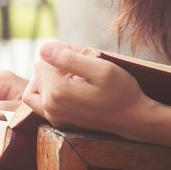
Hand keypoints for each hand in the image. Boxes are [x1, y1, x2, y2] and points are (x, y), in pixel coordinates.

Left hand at [22, 41, 151, 135]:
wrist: (133, 118)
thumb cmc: (121, 91)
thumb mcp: (101, 68)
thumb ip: (69, 57)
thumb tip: (42, 48)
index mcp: (58, 92)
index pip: (46, 57)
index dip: (65, 51)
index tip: (84, 58)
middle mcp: (50, 107)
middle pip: (39, 69)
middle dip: (57, 62)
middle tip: (83, 66)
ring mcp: (53, 116)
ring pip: (37, 83)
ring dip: (50, 75)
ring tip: (72, 74)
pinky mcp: (57, 120)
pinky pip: (38, 100)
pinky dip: (46, 89)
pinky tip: (64, 85)